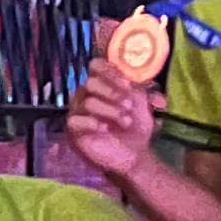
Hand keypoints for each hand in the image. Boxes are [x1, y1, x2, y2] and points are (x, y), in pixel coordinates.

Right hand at [65, 61, 157, 183]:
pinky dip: (92, 123)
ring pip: (87, 102)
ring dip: (110, 110)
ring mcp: (78, 113)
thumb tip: (147, 83)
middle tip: (129, 105)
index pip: (96, 66)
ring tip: (125, 121)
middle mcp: (87, 95)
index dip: (110, 72)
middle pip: (90, 82)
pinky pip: (75, 121)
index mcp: (102, 84)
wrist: (133, 154)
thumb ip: (143, 89)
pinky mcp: (73, 131)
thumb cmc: (135, 127)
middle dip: (112, 92)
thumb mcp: (144, 104)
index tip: (127, 84)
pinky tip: (105, 129)